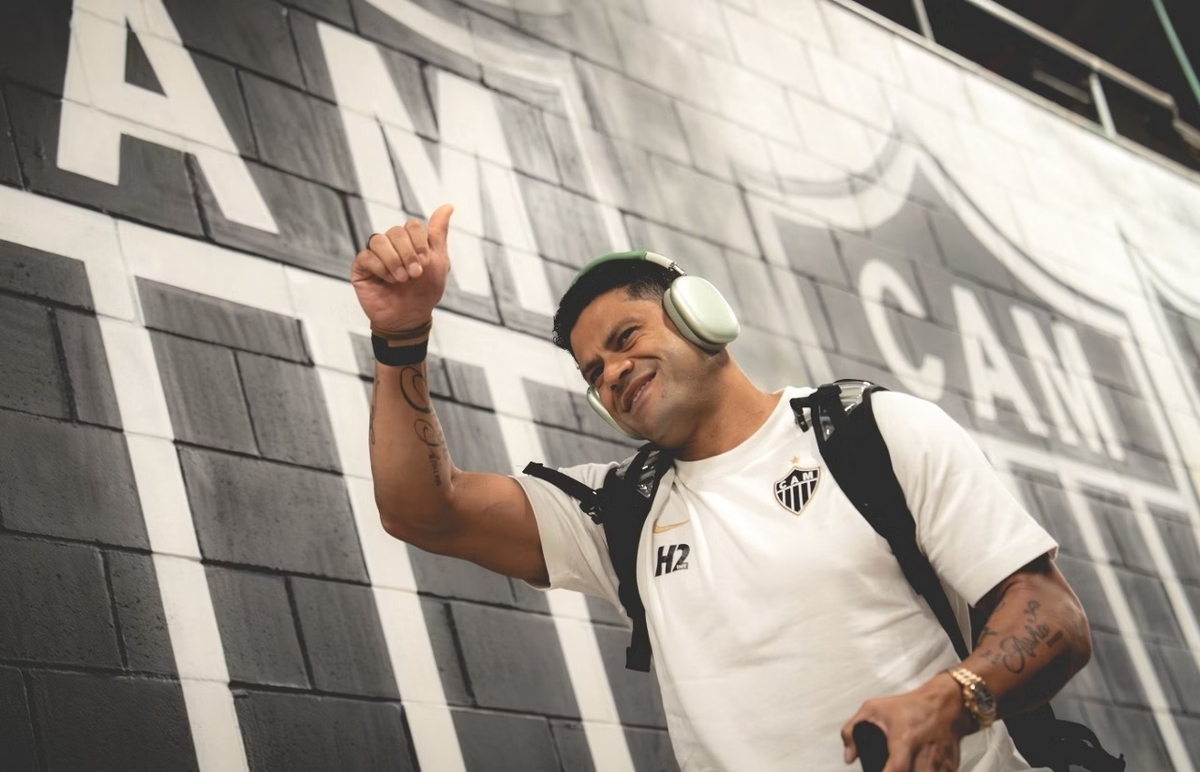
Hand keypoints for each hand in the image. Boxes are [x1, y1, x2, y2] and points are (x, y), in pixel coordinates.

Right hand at [351, 204, 453, 331]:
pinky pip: (367, 256)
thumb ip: (439, 233)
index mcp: (410, 241)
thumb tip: (448, 206)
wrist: (409, 318)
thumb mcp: (438, 261)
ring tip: (401, 279)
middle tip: (414, 274)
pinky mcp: (361, 267)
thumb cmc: (424, 292)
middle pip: (396, 231)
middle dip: (408, 254)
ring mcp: (375, 254)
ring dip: (394, 261)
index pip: (411, 225)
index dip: (419, 242)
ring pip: (379, 240)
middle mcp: (392, 244)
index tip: (425, 263)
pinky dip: (381, 269)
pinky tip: (388, 281)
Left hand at [841, 673, 970, 771]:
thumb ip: (852, 730)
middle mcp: (924, 756)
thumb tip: (849, 758)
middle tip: (889, 767)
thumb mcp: (873, 709)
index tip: (878, 771)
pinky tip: (917, 767)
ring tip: (903, 766)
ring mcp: (940, 764)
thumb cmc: (909, 707)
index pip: (896, 769)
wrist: (945, 704)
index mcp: (905, 741)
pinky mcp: (950, 768)